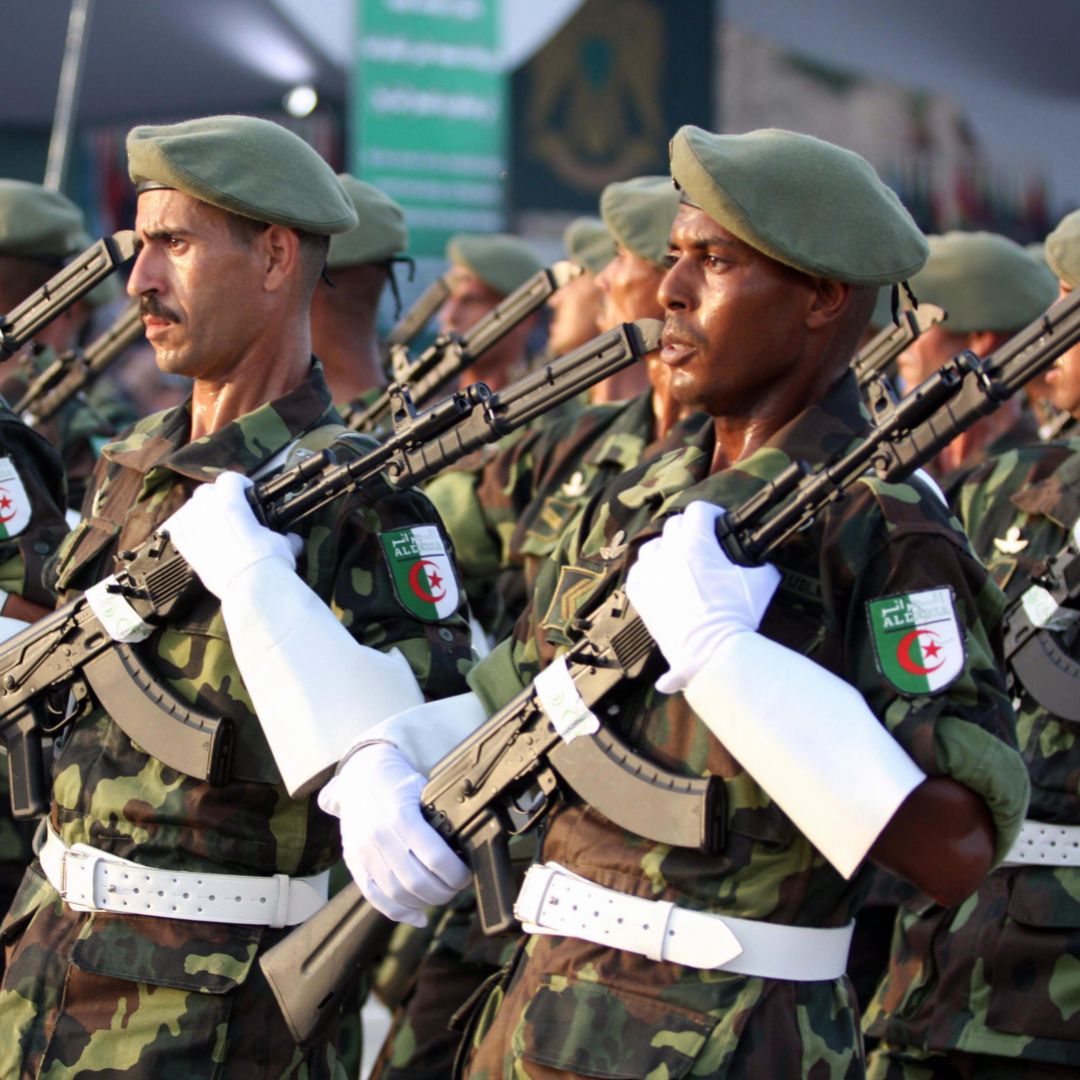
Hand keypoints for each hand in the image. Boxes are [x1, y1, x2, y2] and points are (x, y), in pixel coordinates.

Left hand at [161, 471, 302, 597]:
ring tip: (213, 523)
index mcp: (231, 503)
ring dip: (200, 511)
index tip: (248, 493)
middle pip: (205, 491)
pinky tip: (196, 535)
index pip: (229, 478)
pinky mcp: (187, 550)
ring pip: (189, 508)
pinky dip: (185, 528)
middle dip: (217, 496)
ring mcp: (193, 531)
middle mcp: (207, 512)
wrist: (252, 588)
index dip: (240, 483)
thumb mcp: (284, 542)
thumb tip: (292, 539)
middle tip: (231, 509)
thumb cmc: (269, 560)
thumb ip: (285, 536)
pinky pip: (177, 530)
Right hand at [319, 742, 469, 926]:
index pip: (435, 858)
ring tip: (440, 896)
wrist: (358, 776)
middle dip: (443, 891)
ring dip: (424, 902)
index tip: (465, 875)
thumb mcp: (423, 790)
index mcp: (401, 816)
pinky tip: (418, 916)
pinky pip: (375, 898)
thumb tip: (466, 843)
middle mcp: (379, 837)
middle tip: (456, 886)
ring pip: (397, 894)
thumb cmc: (397, 782)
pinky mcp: (354, 864)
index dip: (455, 874)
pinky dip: (399, 912)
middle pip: (417, 882)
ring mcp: (363, 853)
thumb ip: (440, 816)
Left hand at [626, 500, 780, 692]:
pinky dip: (648, 571)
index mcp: (696, 543)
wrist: (711, 650)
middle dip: (690, 529)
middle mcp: (669, 552)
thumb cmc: (735, 615)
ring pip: (651, 546)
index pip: (699, 510)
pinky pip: (637, 572)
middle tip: (703, 544)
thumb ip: (762, 565)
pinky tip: (659, 579)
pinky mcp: (640, 594)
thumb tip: (764, 563)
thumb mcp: (761, 582)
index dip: (712, 513)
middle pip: (674, 525)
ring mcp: (650, 573)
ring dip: (665, 548)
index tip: (719, 523)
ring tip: (679, 561)